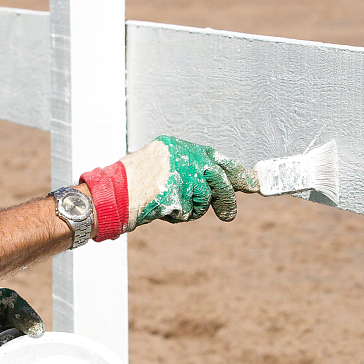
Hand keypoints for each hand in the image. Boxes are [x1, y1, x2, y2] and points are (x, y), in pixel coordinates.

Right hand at [80, 136, 258, 239]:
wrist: (111, 195)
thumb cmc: (134, 185)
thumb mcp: (165, 171)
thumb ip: (192, 175)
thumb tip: (227, 184)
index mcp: (178, 147)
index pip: (215, 157)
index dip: (235, 171)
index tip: (253, 182)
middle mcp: (181, 156)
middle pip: (217, 178)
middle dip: (226, 197)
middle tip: (229, 213)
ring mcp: (179, 174)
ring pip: (204, 198)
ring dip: (193, 209)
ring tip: (169, 204)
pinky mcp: (176, 193)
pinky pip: (188, 211)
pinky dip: (178, 216)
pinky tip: (161, 209)